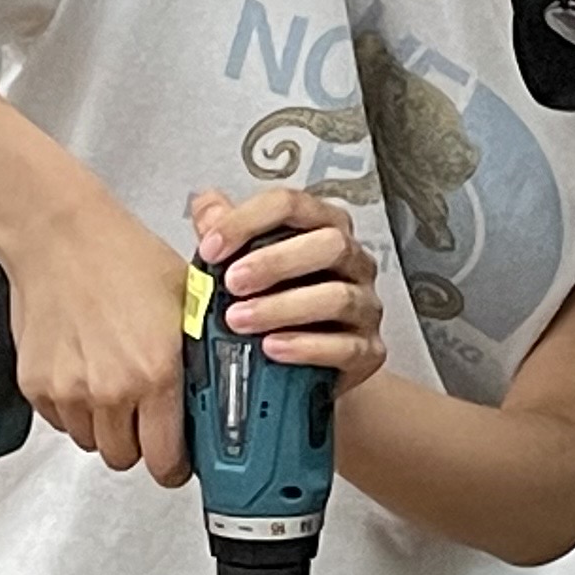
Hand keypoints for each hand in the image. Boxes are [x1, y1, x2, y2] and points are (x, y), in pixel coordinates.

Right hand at [1, 205, 193, 482]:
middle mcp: (111, 390)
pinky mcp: (36, 386)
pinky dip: (72, 407)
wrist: (58, 234)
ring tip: (111, 382)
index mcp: (155, 373)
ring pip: (92, 442)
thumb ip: (202, 355)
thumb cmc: (120, 255)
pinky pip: (60, 421)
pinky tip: (83, 370)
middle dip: (138, 442)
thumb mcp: (187, 300)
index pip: (166, 462)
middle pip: (126, 458)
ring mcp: (69, 391)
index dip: (174, 465)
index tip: (176, 458)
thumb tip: (220, 390)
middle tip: (143, 413)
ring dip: (104, 424)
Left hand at [188, 187, 384, 394]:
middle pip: (329, 244)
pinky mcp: (369, 350)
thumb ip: (224, 232)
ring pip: (337, 297)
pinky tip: (272, 347)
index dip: (247, 222)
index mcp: (322, 227)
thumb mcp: (240, 264)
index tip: (211, 247)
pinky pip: (346, 347)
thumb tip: (206, 205)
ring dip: (282, 307)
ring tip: (239, 320)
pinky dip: (306, 347)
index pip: (291, 205)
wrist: (296, 368)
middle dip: (275, 262)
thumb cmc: (272, 305)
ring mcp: (365, 306)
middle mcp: (352, 261)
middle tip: (232, 283)